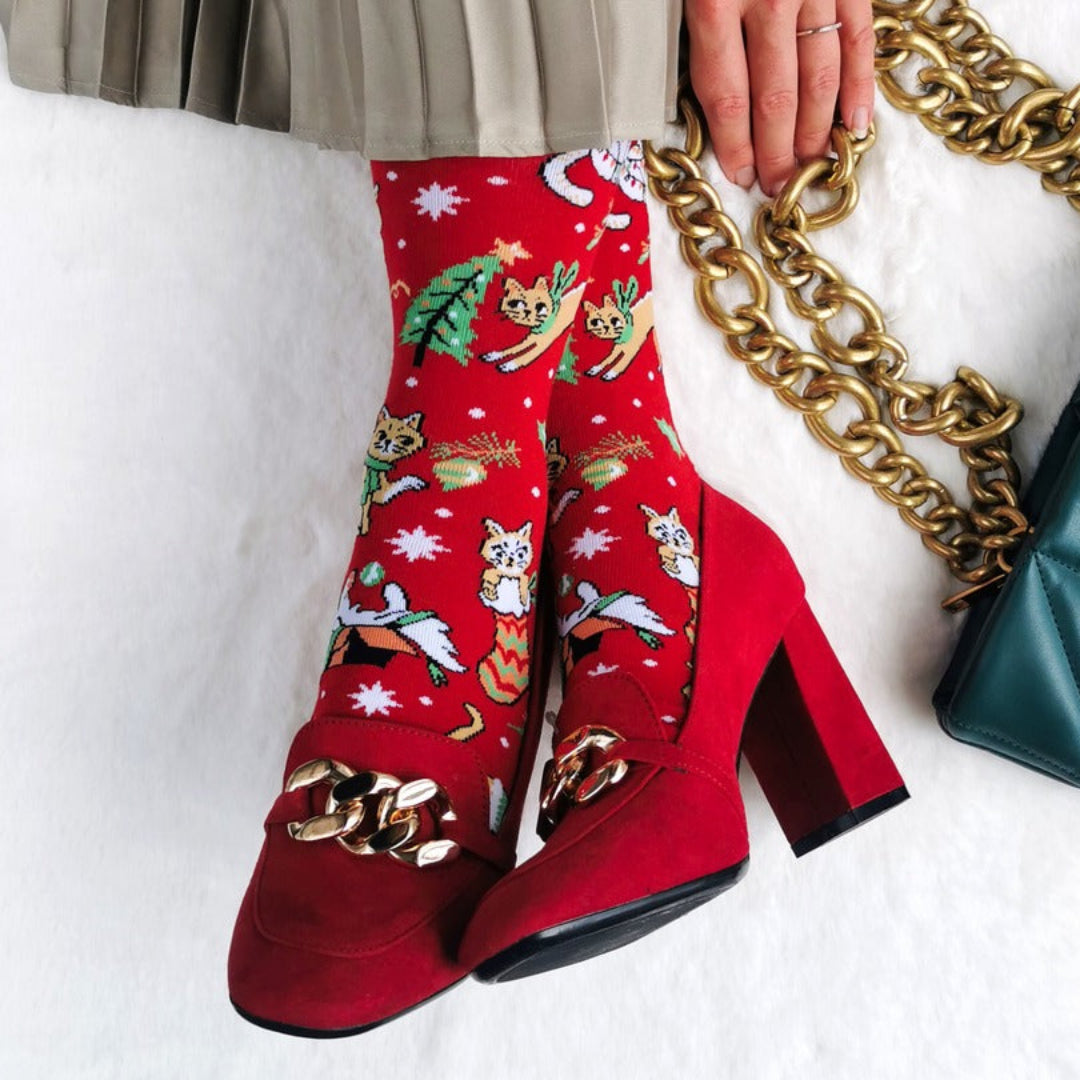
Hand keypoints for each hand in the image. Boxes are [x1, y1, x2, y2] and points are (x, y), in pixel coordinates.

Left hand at [685, 0, 875, 195]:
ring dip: (816, 130)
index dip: (735, 146)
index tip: (741, 174)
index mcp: (716, 3)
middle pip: (776, 99)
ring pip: (819, 78)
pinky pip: (857, 39)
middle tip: (778, 184)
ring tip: (811, 164)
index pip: (727, 97)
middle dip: (777, 152)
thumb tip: (720, 112)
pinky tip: (857, 123)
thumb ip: (700, 37)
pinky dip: (860, 85)